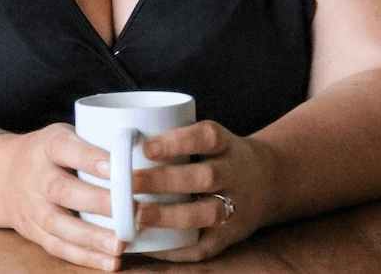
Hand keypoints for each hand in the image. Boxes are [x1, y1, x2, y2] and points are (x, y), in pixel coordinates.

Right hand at [0, 124, 125, 269]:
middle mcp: (37, 175)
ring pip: (59, 224)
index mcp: (48, 145)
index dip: (88, 157)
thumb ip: (96, 140)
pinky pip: (58, 247)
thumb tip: (146, 150)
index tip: (114, 166)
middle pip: (62, 190)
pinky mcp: (34, 231)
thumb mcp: (66, 134)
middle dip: (97, 202)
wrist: (4, 175)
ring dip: (91, 237)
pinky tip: (110, 262)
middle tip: (130, 209)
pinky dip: (84, 257)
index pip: (65, 148)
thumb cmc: (51, 152)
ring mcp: (33, 206)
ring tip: (120, 244)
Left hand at [131, 120, 273, 261]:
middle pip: (205, 177)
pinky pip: (206, 246)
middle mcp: (235, 173)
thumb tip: (112, 132)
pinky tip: (151, 245)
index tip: (145, 147)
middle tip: (130, 182)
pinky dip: (178, 248)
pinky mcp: (231, 235)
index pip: (206, 137)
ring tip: (137, 216)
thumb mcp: (208, 136)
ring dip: (170, 216)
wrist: (268, 179)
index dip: (177, 141)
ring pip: (207, 213)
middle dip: (165, 181)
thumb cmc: (218, 154)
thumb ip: (174, 135)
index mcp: (226, 144)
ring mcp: (236, 206)